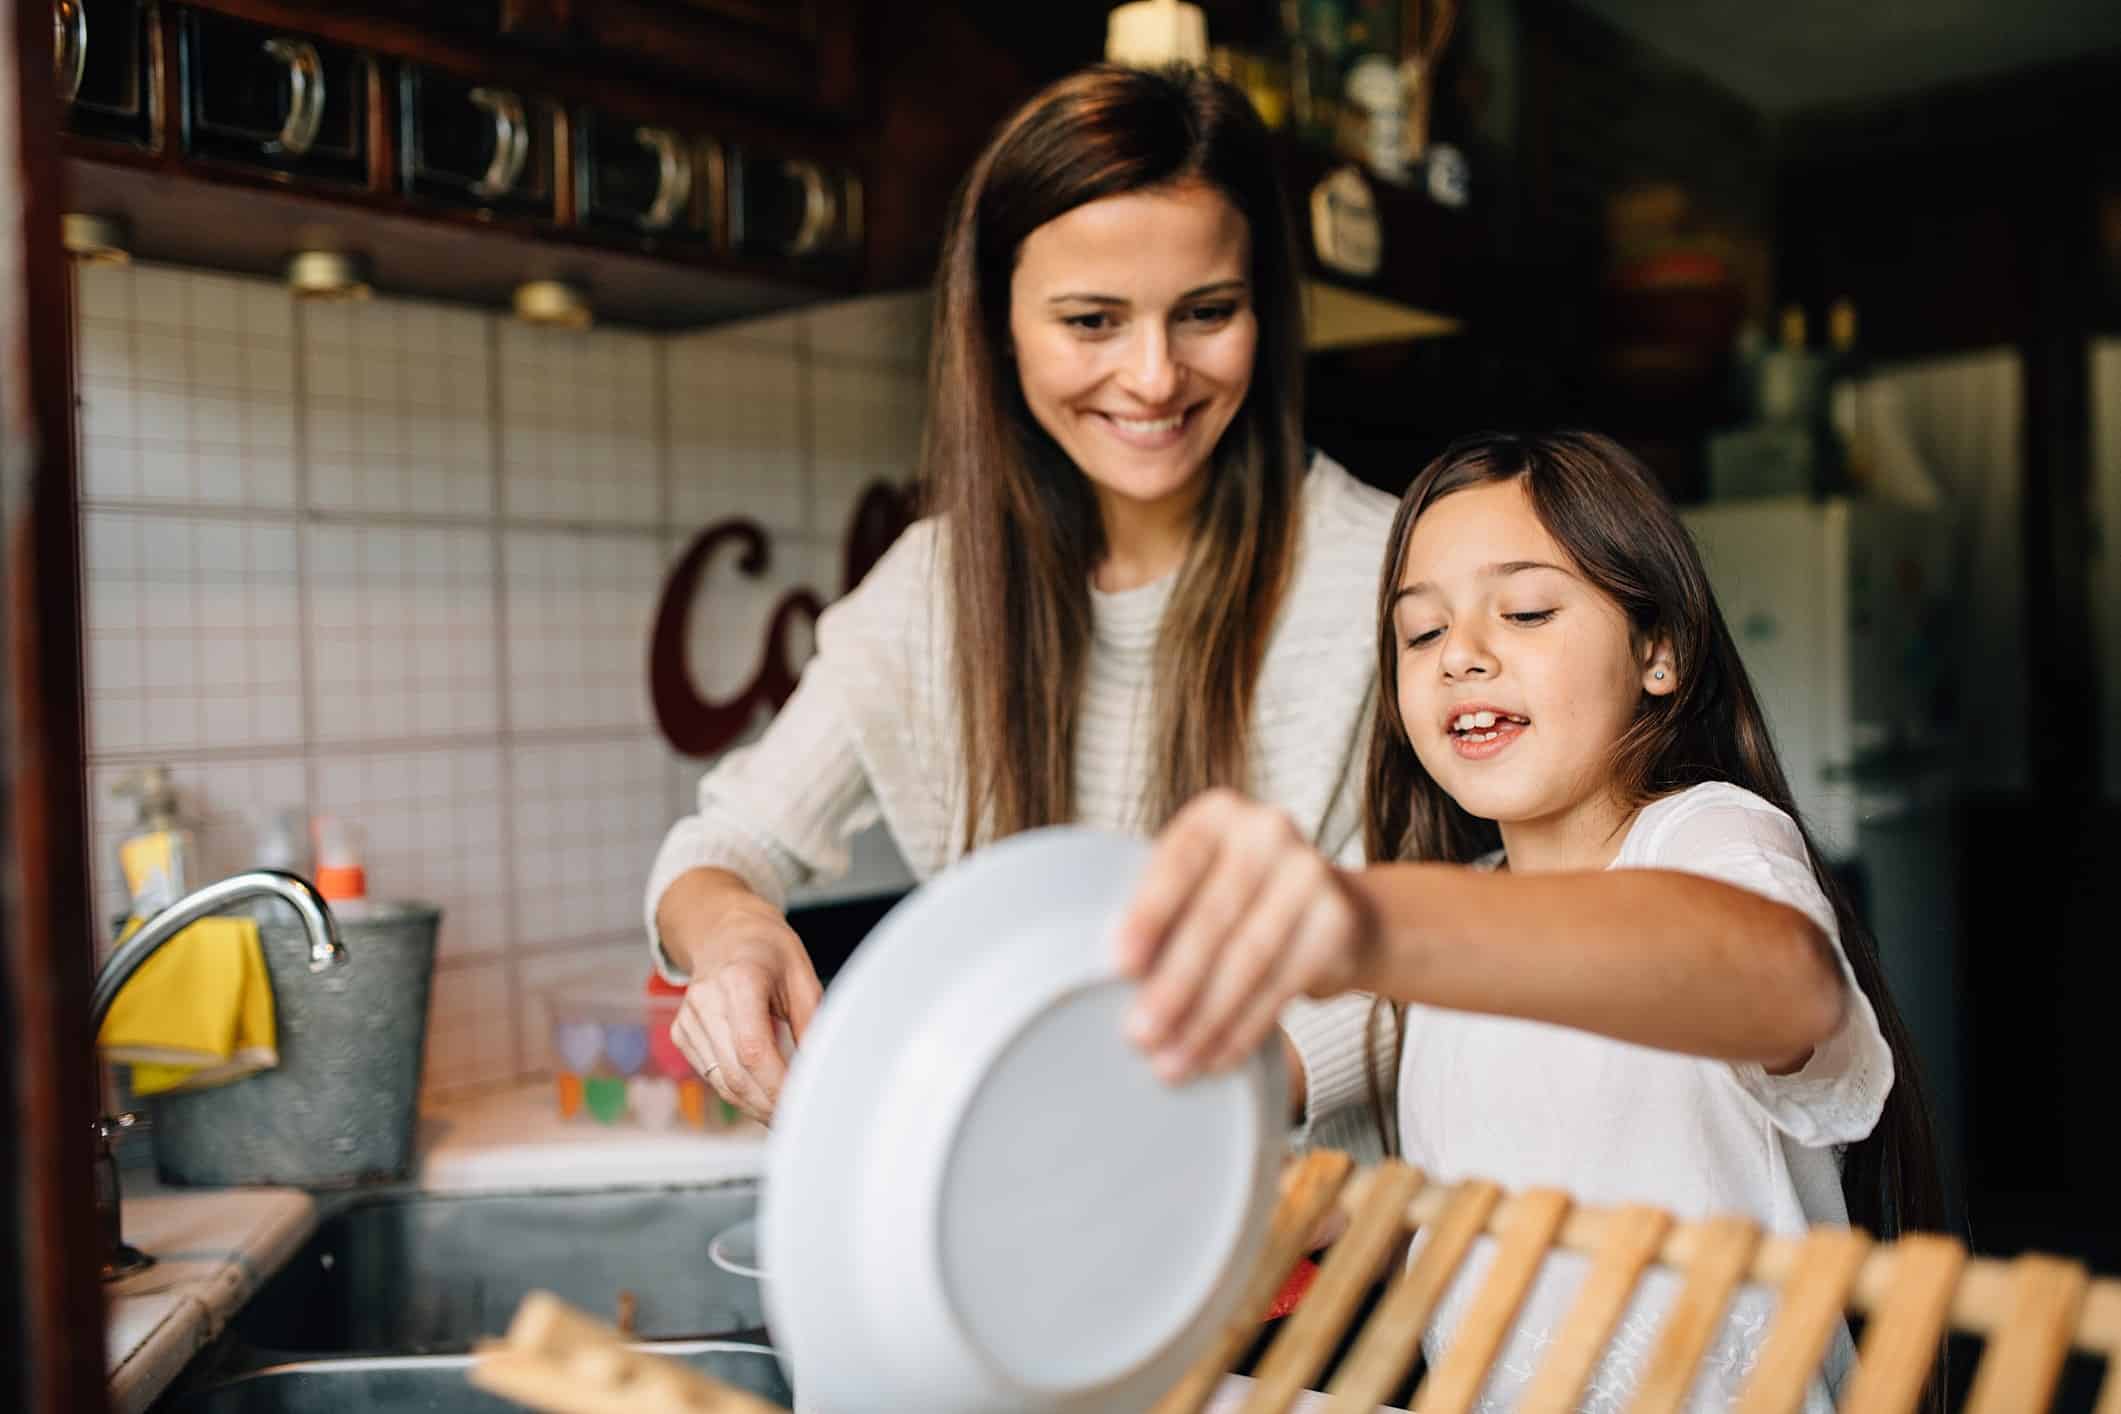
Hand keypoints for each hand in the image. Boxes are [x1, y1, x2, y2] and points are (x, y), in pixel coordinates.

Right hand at [666, 889, 820, 1123]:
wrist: (724, 931)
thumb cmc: (768, 950)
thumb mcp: (802, 975)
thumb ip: (811, 1023)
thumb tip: (823, 1069)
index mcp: (739, 979)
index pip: (753, 1049)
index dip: (778, 1085)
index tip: (804, 1101)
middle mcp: (706, 1000)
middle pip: (735, 1073)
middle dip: (769, 1104)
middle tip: (800, 1118)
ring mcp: (688, 1018)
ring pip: (721, 1081)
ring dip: (754, 1105)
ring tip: (785, 1114)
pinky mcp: (682, 1032)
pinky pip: (711, 1074)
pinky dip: (737, 1091)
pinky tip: (761, 1096)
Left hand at [1114, 789, 1375, 1082]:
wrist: (1337, 910)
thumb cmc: (1236, 900)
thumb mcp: (1199, 882)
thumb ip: (1160, 909)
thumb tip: (1102, 980)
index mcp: (1217, 814)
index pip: (1178, 862)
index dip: (1148, 914)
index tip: (1119, 965)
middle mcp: (1267, 831)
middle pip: (1214, 918)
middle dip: (1174, 984)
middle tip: (1139, 1035)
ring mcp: (1310, 873)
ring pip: (1248, 959)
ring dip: (1205, 1019)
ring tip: (1171, 1062)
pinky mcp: (1336, 923)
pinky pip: (1281, 986)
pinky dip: (1243, 1030)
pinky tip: (1215, 1058)